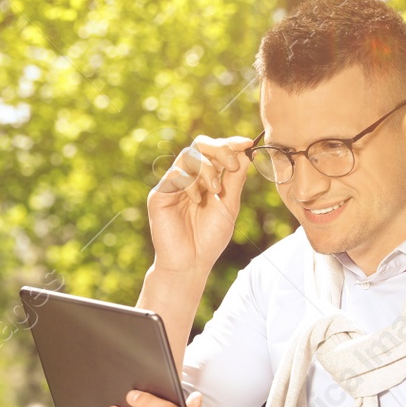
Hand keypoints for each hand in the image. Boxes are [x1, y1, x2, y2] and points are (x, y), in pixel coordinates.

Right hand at [147, 135, 253, 276]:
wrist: (192, 263)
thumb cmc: (210, 238)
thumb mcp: (229, 205)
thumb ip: (235, 179)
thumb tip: (246, 152)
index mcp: (204, 179)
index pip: (214, 151)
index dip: (230, 143)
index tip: (247, 143)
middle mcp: (187, 178)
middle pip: (199, 145)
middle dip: (219, 150)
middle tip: (233, 164)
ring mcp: (172, 185)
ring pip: (188, 155)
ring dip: (207, 168)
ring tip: (215, 189)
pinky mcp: (159, 195)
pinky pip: (175, 174)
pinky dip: (190, 183)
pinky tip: (197, 200)